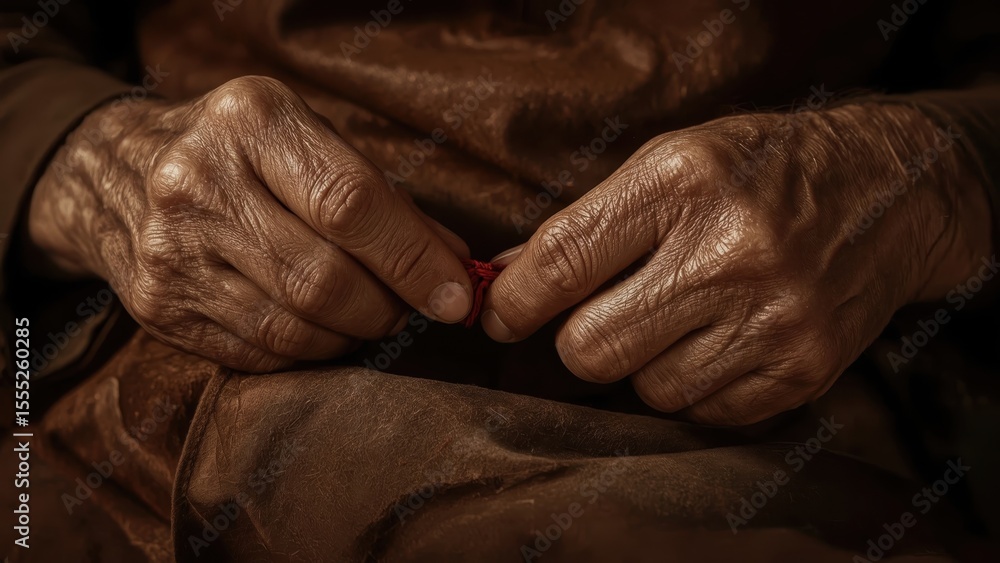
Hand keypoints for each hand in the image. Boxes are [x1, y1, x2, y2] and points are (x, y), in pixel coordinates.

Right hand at [28, 76, 472, 371]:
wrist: (117, 171)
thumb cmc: (242, 153)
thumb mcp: (307, 138)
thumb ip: (382, 197)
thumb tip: (454, 263)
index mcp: (249, 122)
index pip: (350, 203)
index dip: (414, 259)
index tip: (458, 295)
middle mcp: (198, 183)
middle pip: (324, 278)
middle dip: (389, 306)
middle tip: (410, 306)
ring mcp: (171, 251)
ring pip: (295, 328)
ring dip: (353, 334)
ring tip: (368, 313)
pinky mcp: (160, 309)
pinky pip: (260, 354)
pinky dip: (310, 351)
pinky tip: (322, 328)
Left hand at [483, 103, 991, 423]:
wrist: (888, 192)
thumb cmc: (759, 170)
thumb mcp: (670, 161)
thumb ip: (588, 222)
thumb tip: (508, 281)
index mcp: (682, 183)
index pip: (562, 260)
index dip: (514, 301)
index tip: (500, 316)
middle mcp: (729, 253)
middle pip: (591, 349)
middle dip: (577, 340)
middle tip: (600, 316)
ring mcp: (773, 318)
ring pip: (647, 391)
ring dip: (643, 364)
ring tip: (678, 319)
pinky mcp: (803, 369)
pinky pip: (704, 414)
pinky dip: (694, 387)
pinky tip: (717, 342)